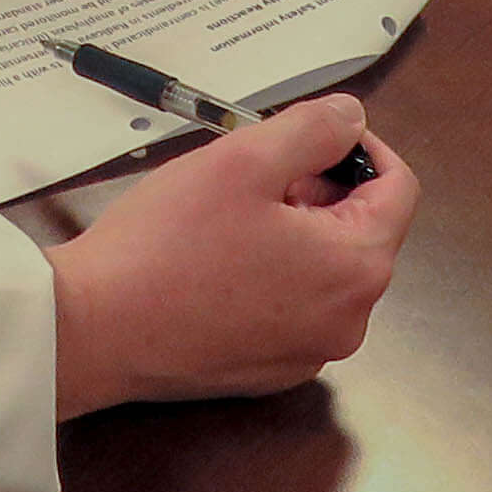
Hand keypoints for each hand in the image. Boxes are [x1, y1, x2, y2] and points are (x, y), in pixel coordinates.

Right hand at [46, 98, 416, 416]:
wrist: (92, 330)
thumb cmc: (167, 245)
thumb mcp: (244, 158)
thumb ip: (314, 129)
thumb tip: (351, 118)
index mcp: (357, 268)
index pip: (399, 189)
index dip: (361, 146)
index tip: (312, 131)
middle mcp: (347, 323)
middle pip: (361, 231)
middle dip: (320, 188)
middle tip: (257, 170)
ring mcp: (307, 355)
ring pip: (323, 270)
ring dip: (293, 230)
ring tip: (228, 214)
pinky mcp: (267, 373)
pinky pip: (290, 308)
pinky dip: (270, 275)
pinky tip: (214, 261)